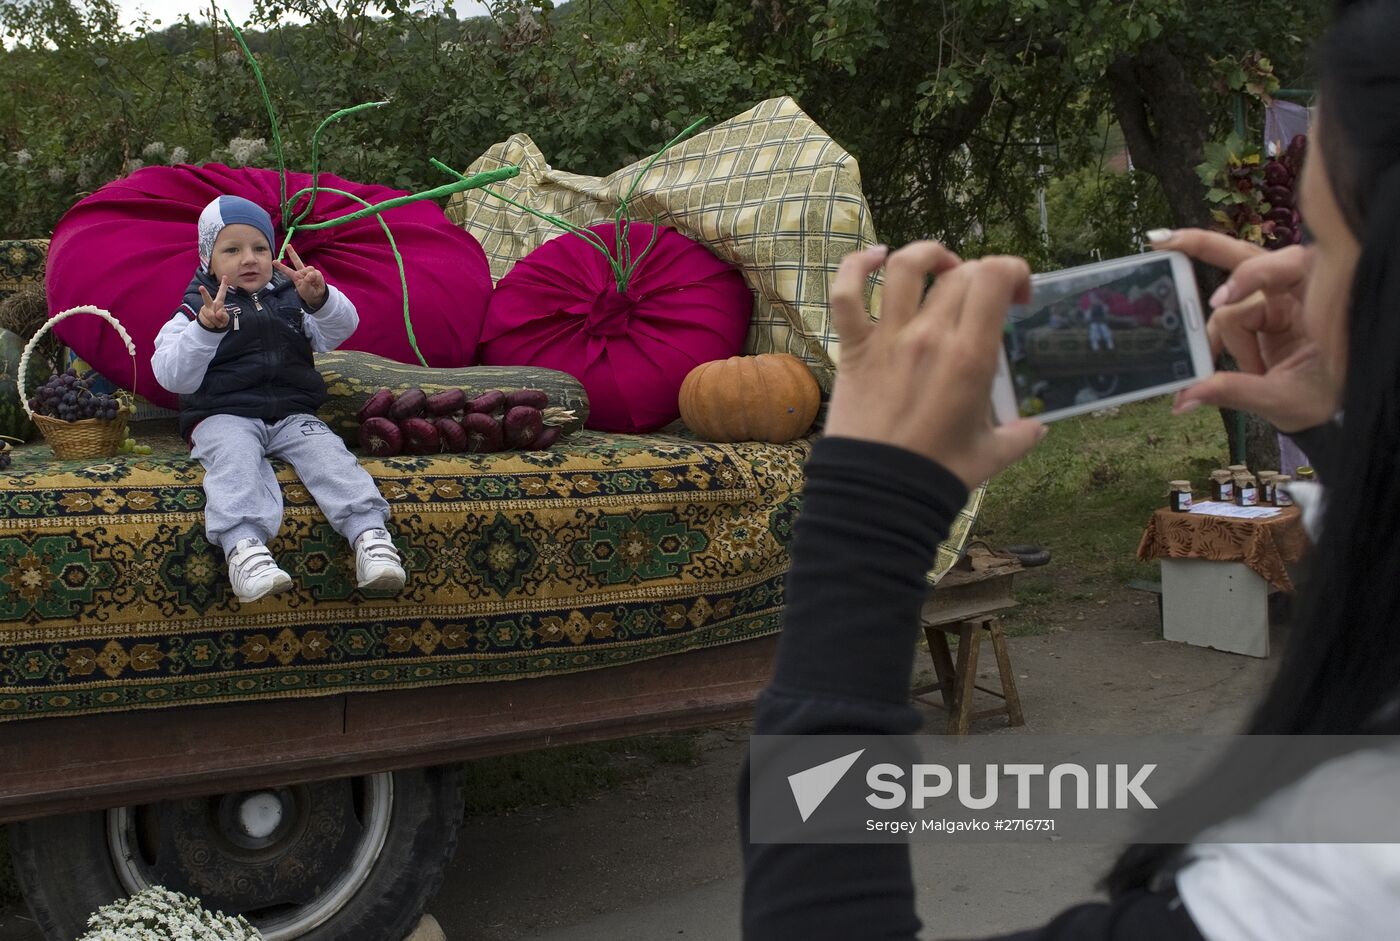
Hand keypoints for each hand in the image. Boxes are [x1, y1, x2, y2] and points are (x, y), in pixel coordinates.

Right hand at [197, 276, 229, 329]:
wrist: (212, 328)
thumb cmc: (221, 321)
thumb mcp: (226, 319)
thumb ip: (224, 316)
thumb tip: (218, 313)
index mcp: (219, 303)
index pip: (222, 293)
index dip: (224, 285)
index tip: (225, 276)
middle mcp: (210, 304)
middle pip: (207, 299)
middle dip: (204, 293)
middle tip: (200, 287)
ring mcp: (205, 309)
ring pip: (211, 316)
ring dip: (217, 322)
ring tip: (217, 323)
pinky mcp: (201, 315)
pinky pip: (209, 322)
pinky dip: (213, 325)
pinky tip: (212, 324)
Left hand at [273, 244, 328, 308]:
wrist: (318, 295)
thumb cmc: (308, 293)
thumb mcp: (305, 289)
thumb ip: (307, 281)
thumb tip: (311, 273)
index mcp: (295, 276)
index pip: (287, 271)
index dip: (280, 266)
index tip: (273, 261)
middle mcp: (301, 272)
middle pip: (296, 260)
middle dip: (292, 252)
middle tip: (288, 245)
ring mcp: (309, 271)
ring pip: (309, 268)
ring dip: (312, 276)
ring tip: (312, 283)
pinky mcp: (316, 272)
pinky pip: (316, 273)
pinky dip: (317, 278)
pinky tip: (316, 282)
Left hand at [825, 241, 1045, 488]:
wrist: (879, 493)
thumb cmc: (938, 474)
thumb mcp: (992, 455)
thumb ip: (1020, 436)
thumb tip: (1037, 429)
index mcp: (972, 356)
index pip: (995, 276)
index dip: (1013, 270)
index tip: (1018, 295)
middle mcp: (931, 335)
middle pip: (960, 273)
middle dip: (981, 275)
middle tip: (984, 300)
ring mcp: (889, 338)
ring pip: (906, 267)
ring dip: (928, 255)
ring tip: (940, 267)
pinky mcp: (855, 349)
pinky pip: (847, 294)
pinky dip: (856, 266)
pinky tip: (874, 258)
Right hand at [1150, 228, 1338, 432]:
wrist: (1340, 400)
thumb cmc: (1328, 394)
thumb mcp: (1284, 398)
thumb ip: (1234, 392)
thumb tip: (1184, 396)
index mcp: (1317, 296)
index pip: (1280, 267)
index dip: (1247, 278)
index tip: (1220, 301)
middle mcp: (1294, 288)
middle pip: (1242, 257)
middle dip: (1201, 247)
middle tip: (1160, 243)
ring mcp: (1273, 300)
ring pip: (1227, 305)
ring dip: (1222, 339)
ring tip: (1239, 372)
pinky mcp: (1259, 313)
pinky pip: (1225, 319)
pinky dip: (1215, 342)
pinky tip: (1210, 364)